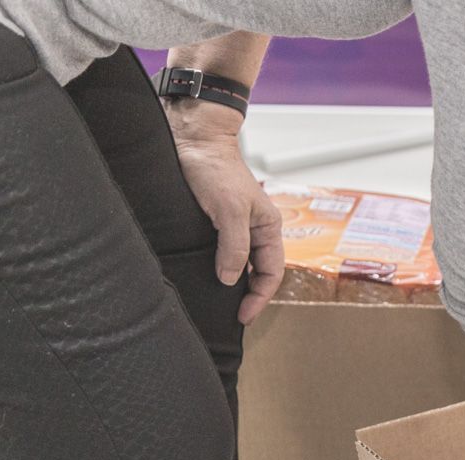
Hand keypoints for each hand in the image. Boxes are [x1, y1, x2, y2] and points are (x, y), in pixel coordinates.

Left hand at [166, 103, 282, 324]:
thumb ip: (234, 247)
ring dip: (232, 283)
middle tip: (231, 316)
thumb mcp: (228, 211)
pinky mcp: (214, 221)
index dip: (259, 297)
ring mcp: (234, 226)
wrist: (193, 138)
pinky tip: (205, 277)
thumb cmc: (215, 168)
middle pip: (257, 272)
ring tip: (219, 302)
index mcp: (268, 227)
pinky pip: (221, 252)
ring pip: (239, 263)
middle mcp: (255, 229)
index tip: (242, 316)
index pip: (271, 273)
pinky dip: (217, 268)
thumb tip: (230, 280)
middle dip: (249, 295)